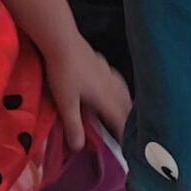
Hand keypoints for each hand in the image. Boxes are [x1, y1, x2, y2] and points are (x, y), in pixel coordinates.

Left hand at [40, 32, 131, 150]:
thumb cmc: (64, 73)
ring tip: (124, 116)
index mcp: (107, 99)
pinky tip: (112, 88)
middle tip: (126, 135)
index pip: (121, 122)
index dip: (125, 136)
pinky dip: (119, 91)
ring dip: (125, 107)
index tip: (127, 149)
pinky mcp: (102, 64)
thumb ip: (74, 126)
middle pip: (127, 108)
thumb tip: (79, 148)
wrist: (62, 41)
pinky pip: (117, 82)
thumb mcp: (66, 103)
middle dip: (128, 123)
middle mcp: (112, 87)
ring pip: (124, 94)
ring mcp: (109, 74)